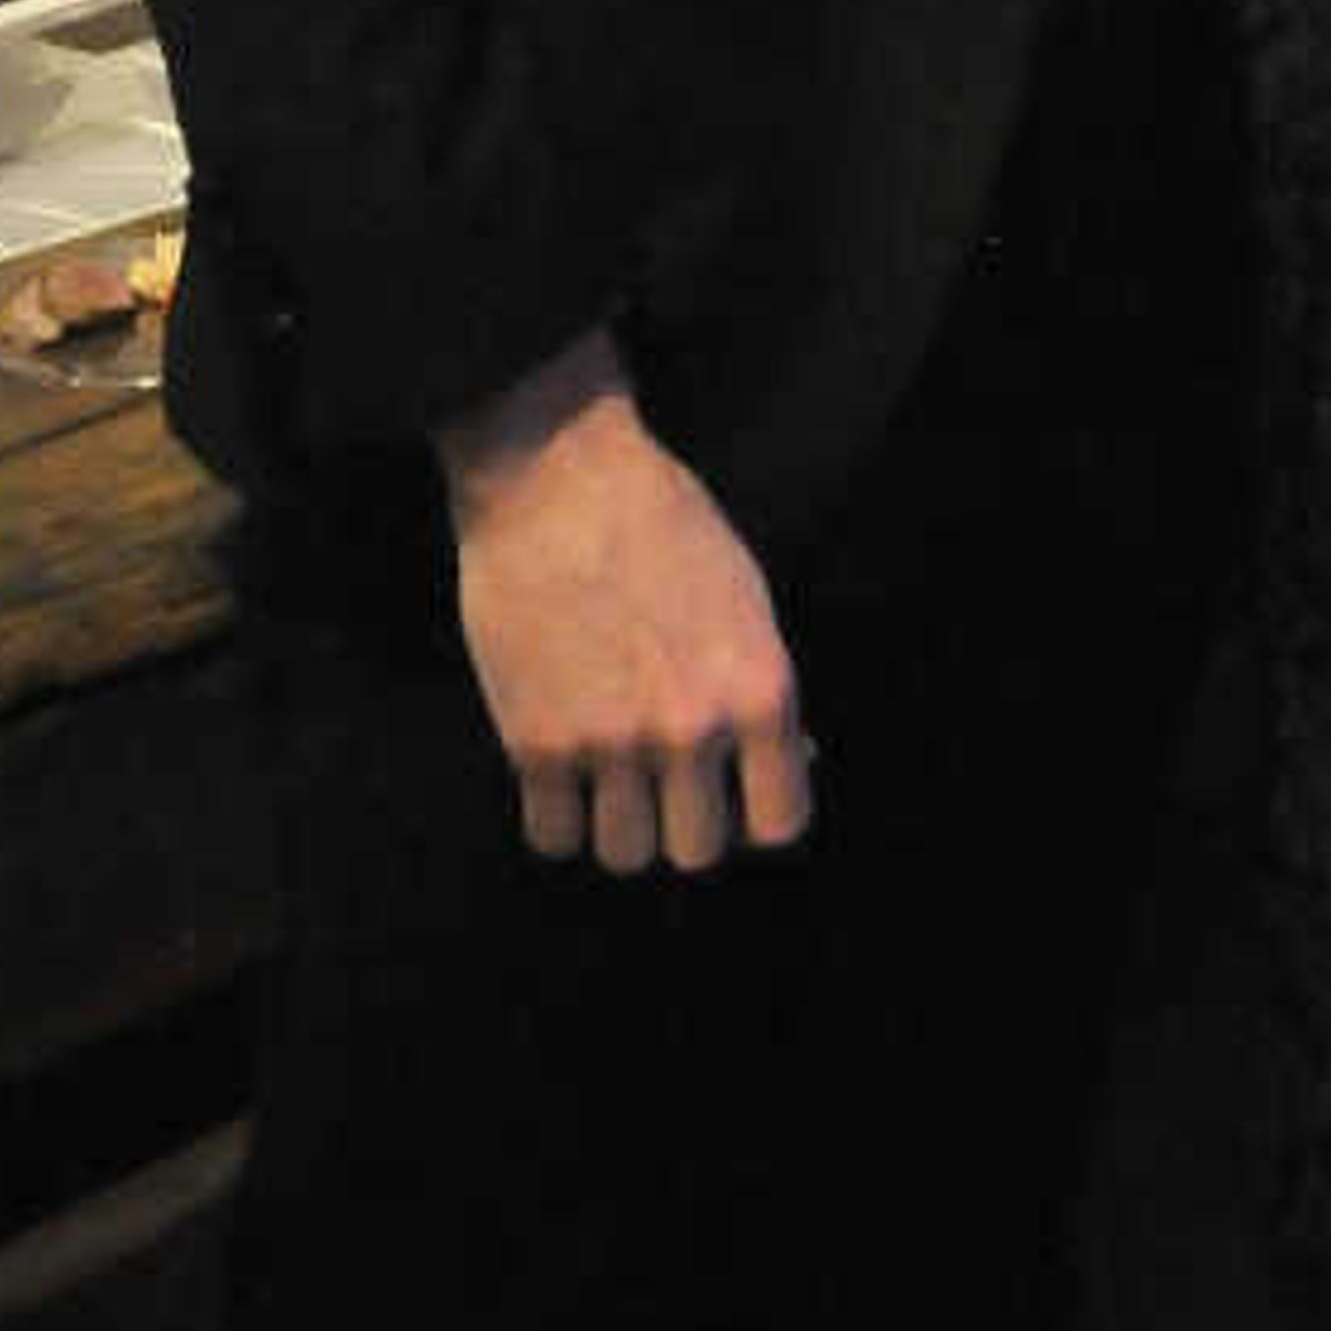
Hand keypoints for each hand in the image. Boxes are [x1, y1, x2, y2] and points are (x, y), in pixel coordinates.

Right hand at [437, 338, 810, 873]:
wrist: (556, 475)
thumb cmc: (662, 521)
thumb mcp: (746, 596)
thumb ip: (761, 687)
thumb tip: (795, 758)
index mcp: (758, 690)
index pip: (780, 822)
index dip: (757, 817)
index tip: (736, 799)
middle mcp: (692, 728)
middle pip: (698, 852)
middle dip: (682, 824)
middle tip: (663, 787)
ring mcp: (611, 742)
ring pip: (625, 855)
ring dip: (617, 828)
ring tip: (606, 783)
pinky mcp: (534, 743)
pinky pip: (552, 836)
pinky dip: (556, 819)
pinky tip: (558, 779)